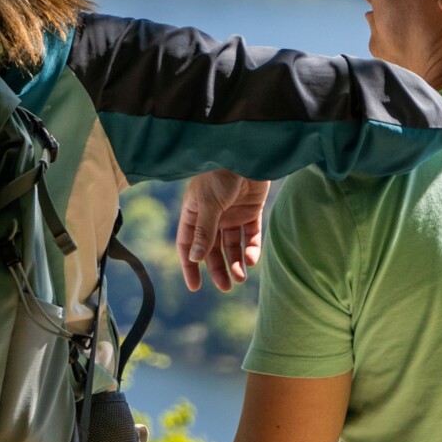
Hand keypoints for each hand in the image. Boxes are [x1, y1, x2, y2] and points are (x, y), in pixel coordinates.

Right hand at [177, 170, 269, 292]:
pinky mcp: (251, 211)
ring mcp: (232, 215)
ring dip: (236, 262)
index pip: (189, 245)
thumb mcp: (208, 203)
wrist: (247, 154)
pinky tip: (252, 259)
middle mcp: (212, 217)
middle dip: (218, 269)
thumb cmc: (220, 174)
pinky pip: (251, 235)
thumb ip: (204, 231)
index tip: (195, 286)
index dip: (190, 265)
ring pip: (232, 246)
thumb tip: (195, 258)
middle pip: (212, 249)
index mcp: (194, 214)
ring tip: (241, 278)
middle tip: (226, 287)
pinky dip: (251, 248)